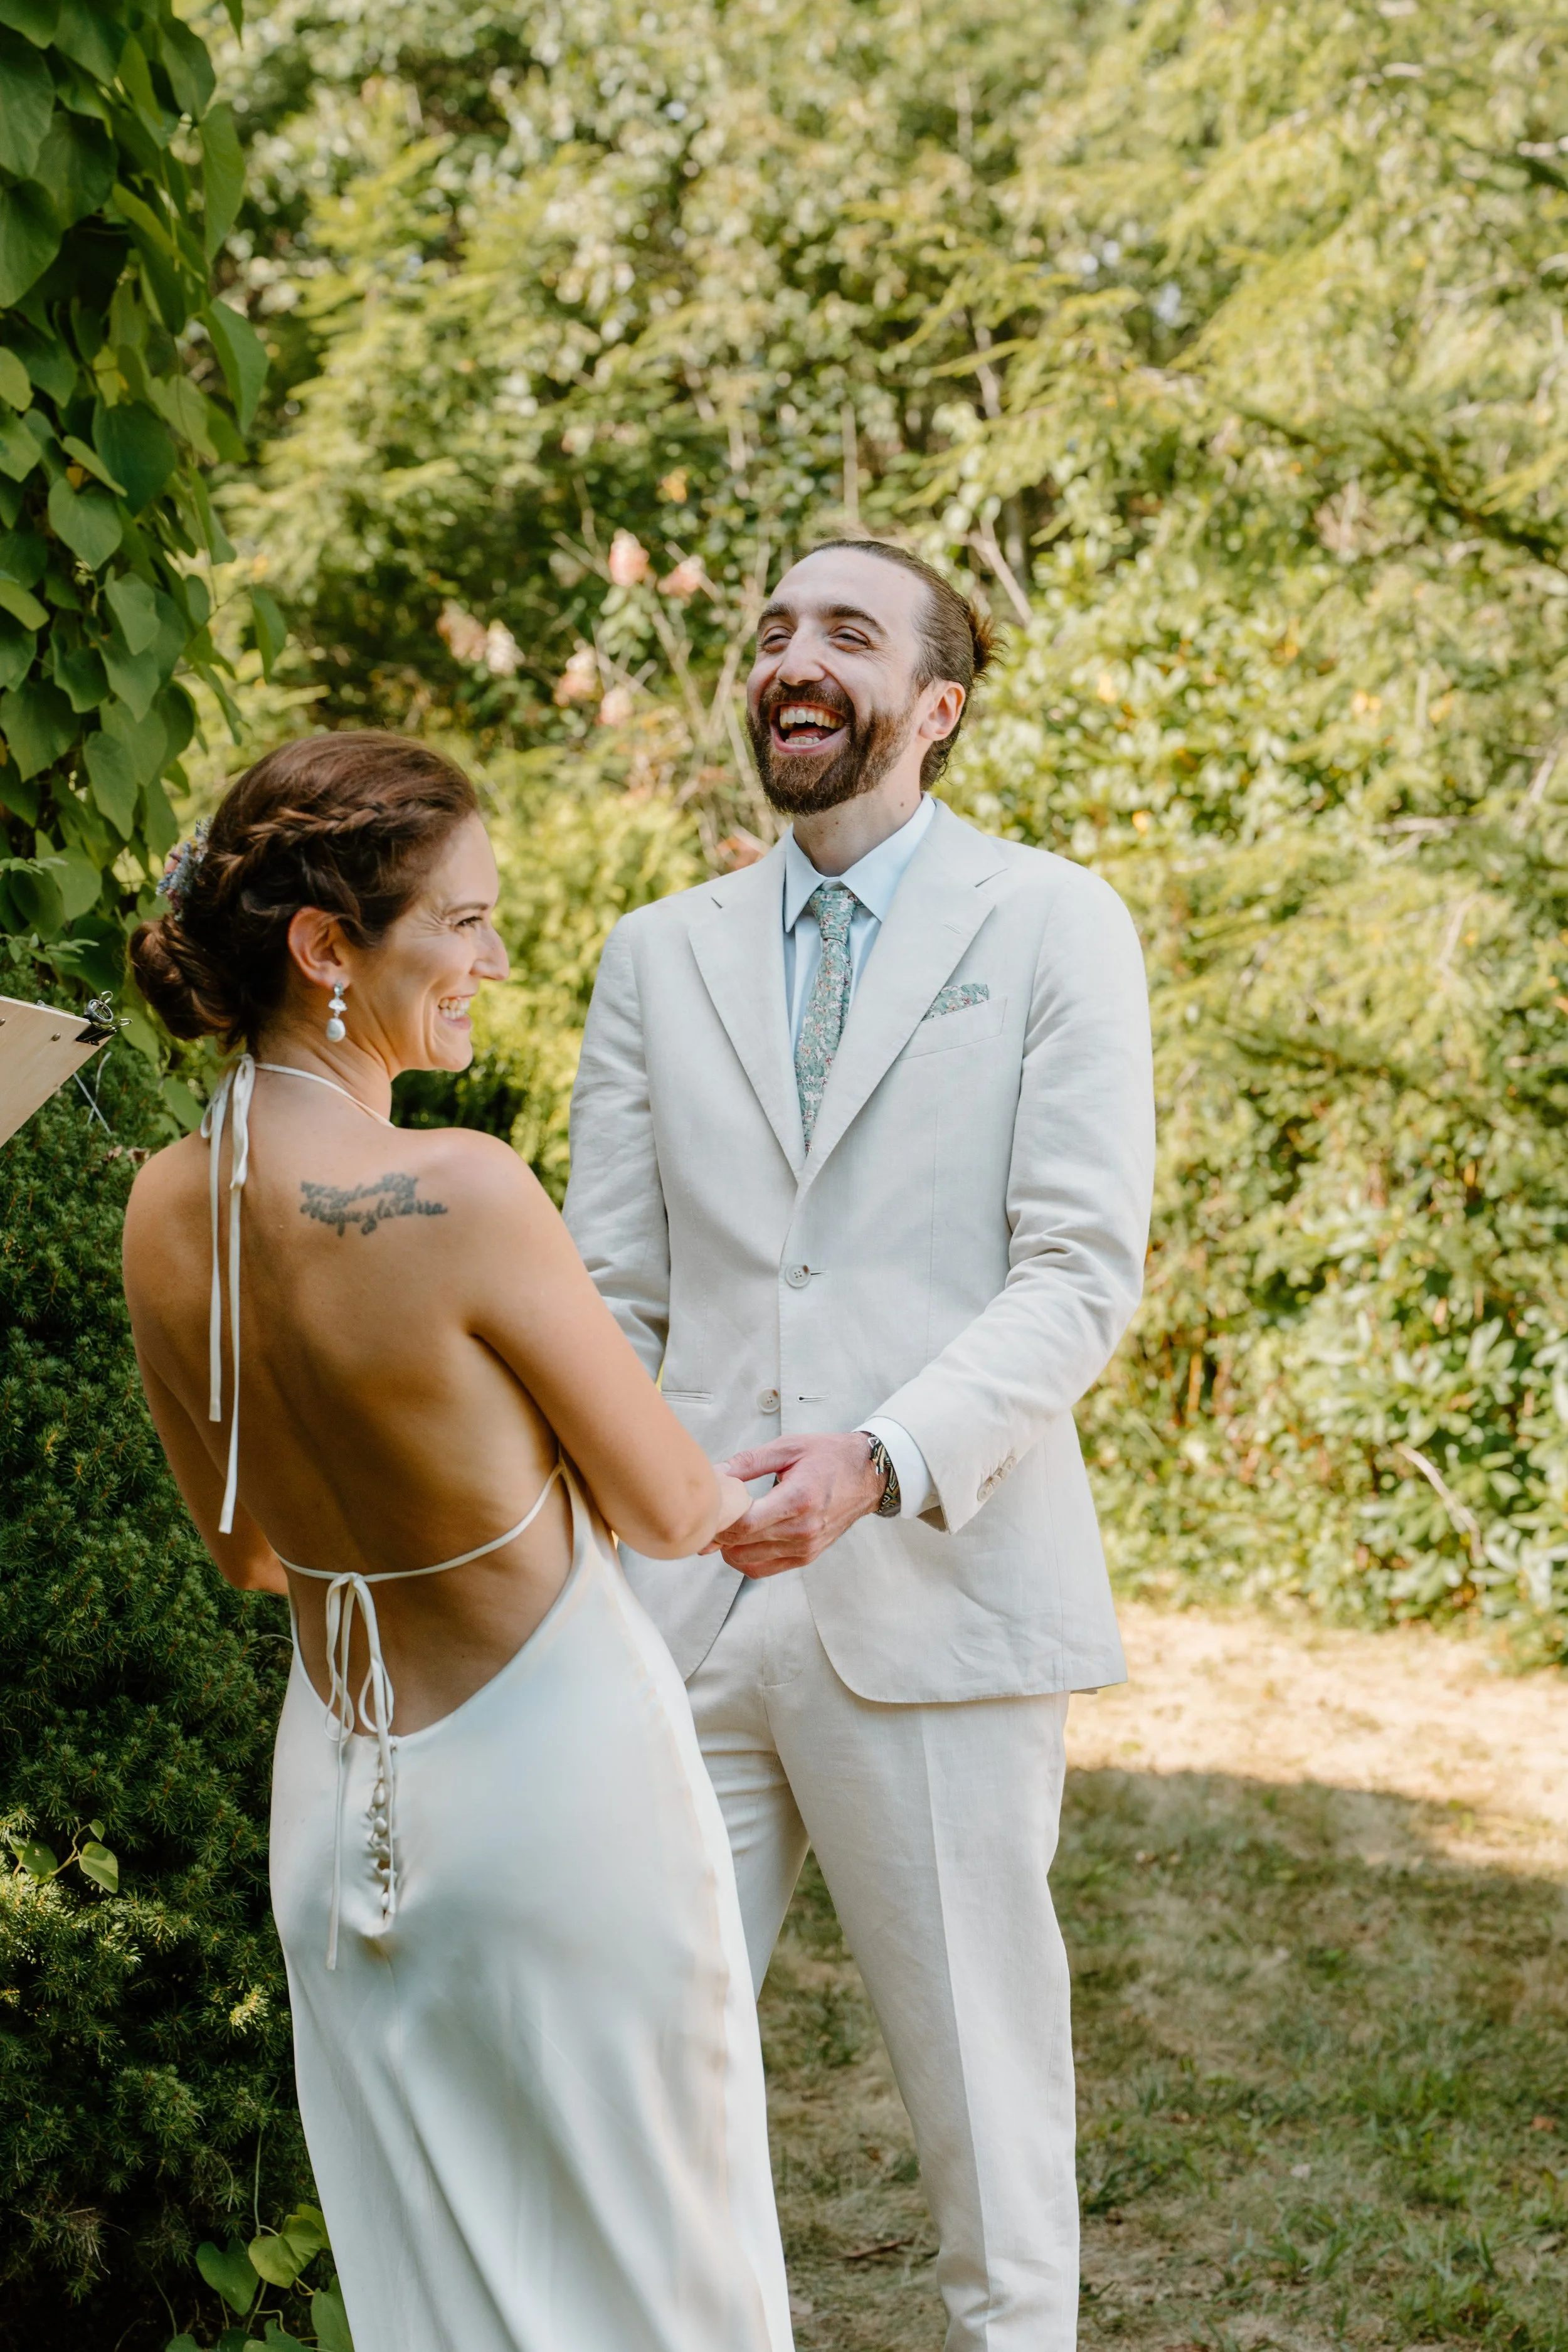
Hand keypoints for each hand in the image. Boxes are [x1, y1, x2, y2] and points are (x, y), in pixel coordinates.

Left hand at [701, 1433, 886, 1575]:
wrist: (867, 1476)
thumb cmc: (831, 1457)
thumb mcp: (788, 1448)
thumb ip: (749, 1462)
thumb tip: (716, 1474)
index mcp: (798, 1499)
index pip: (746, 1523)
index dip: (720, 1519)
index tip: (711, 1506)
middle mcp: (803, 1530)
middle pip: (743, 1544)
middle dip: (718, 1532)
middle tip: (709, 1514)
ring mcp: (805, 1547)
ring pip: (748, 1561)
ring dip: (728, 1548)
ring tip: (724, 1526)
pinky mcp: (806, 1557)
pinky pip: (763, 1569)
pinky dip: (744, 1559)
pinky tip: (740, 1541)